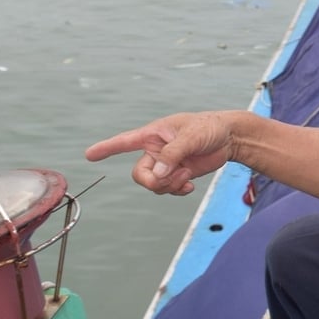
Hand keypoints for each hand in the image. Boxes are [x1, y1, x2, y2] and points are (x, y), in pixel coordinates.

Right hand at [85, 112, 235, 194]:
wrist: (229, 138)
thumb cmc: (209, 127)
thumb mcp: (191, 136)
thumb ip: (173, 154)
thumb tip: (157, 174)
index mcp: (153, 134)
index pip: (124, 142)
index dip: (106, 148)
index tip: (89, 155)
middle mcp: (155, 150)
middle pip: (139, 174)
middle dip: (153, 181)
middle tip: (174, 177)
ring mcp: (166, 164)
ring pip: (154, 184)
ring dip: (169, 185)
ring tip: (187, 176)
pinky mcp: (177, 174)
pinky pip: (167, 189)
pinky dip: (177, 191)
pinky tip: (190, 186)